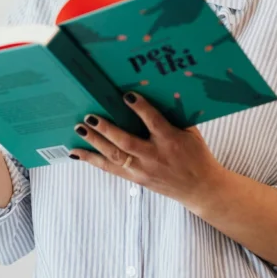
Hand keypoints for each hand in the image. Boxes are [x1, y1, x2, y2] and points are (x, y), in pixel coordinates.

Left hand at [70, 92, 225, 211]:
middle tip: (90, 117)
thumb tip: (159, 90)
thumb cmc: (196, 154)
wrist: (199, 187)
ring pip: (114, 157)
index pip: (154, 122)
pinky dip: (92, 160)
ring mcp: (143, 170)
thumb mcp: (191, 133)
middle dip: (107, 130)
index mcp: (171, 141)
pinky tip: (76, 152)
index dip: (141, 108)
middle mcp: (155, 156)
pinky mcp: (135, 179)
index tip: (127, 94)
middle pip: (126, 143)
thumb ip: (174, 115)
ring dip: (95, 143)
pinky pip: (110, 169)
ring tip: (79, 129)